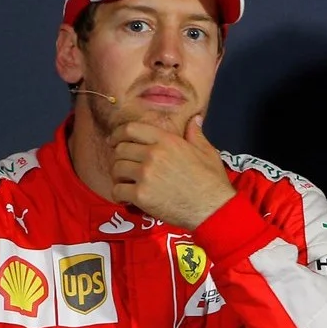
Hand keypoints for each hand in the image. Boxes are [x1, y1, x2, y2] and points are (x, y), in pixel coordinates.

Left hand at [110, 116, 235, 228]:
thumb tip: (194, 119)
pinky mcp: (141, 195)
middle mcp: (153, 154)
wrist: (213, 208)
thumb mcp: (208, 152)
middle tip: (124, 165)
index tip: (114, 140)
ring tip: (126, 182)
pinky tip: (126, 198)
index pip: (132, 129)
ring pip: (117, 168)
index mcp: (167, 141)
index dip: (118, 133)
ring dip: (118, 176)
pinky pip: (117, 190)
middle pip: (121, 149)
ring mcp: (145, 174)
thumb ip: (195, 134)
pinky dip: (119, 194)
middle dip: (119, 157)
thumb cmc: (212, 181)